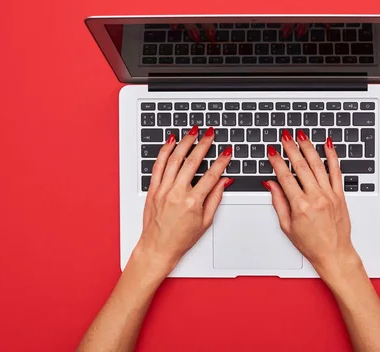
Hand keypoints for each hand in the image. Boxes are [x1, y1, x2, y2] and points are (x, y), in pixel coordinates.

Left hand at [133, 125, 232, 276]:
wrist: (157, 248)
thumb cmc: (180, 239)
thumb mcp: (205, 221)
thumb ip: (215, 198)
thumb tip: (224, 181)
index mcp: (192, 202)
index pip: (211, 175)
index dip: (221, 161)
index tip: (226, 152)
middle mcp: (176, 193)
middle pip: (192, 162)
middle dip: (203, 144)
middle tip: (210, 133)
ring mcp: (163, 190)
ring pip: (174, 159)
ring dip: (185, 142)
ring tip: (192, 132)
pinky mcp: (152, 189)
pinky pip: (158, 165)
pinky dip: (164, 151)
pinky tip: (171, 141)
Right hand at [265, 130, 360, 280]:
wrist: (334, 253)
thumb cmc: (311, 244)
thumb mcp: (287, 226)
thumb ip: (279, 202)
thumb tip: (271, 184)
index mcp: (300, 206)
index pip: (285, 177)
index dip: (277, 162)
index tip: (272, 152)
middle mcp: (316, 198)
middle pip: (301, 166)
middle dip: (291, 148)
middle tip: (285, 137)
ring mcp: (329, 195)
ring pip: (318, 165)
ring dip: (308, 148)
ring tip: (301, 136)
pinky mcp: (340, 195)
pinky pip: (336, 171)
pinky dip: (332, 156)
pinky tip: (328, 145)